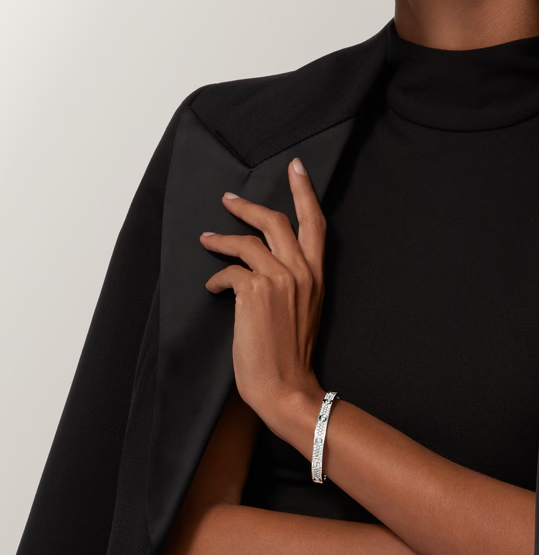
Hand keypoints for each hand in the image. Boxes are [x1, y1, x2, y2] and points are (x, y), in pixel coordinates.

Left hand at [199, 156, 326, 432]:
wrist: (286, 386)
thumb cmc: (292, 353)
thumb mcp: (305, 310)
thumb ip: (295, 281)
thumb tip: (265, 264)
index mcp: (317, 276)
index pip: (316, 223)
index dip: (305, 192)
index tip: (296, 168)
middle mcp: (302, 272)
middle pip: (277, 220)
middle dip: (249, 206)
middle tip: (229, 199)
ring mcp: (280, 280)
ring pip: (249, 240)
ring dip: (222, 238)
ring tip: (206, 240)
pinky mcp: (255, 292)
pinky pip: (230, 270)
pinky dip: (217, 277)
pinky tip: (212, 290)